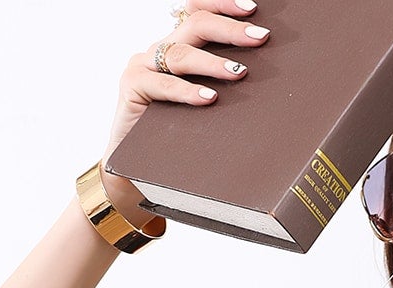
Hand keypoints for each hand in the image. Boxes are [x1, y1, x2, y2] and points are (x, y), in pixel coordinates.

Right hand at [102, 0, 272, 203]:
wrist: (133, 167)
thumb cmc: (171, 139)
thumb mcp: (200, 109)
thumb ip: (219, 90)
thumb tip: (259, 87)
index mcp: (176, 49)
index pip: (197, 12)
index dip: (222, 6)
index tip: (253, 8)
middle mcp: (159, 51)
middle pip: (195, 25)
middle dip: (230, 29)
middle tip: (260, 38)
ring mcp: (143, 66)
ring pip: (181, 54)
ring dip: (214, 62)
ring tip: (240, 72)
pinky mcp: (132, 87)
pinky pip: (163, 85)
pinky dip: (187, 91)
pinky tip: (209, 97)